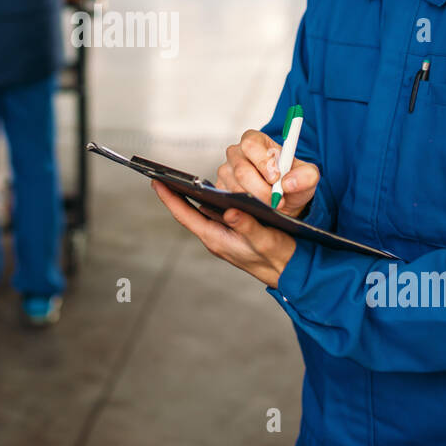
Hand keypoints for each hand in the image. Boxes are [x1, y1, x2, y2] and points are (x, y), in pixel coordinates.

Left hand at [151, 179, 295, 287]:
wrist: (290, 270)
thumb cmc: (277, 257)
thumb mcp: (264, 240)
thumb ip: (247, 227)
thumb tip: (231, 212)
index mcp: (216, 239)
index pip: (186, 216)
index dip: (170, 198)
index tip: (156, 181)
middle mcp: (215, 236)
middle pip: (188, 212)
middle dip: (175, 194)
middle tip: (162, 175)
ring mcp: (222, 234)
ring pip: (200, 212)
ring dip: (190, 196)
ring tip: (178, 178)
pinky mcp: (232, 231)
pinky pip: (213, 213)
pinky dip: (208, 199)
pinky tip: (207, 188)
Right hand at [217, 128, 318, 218]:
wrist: (285, 198)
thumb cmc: (292, 181)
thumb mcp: (308, 177)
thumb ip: (306, 176)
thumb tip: (288, 183)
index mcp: (255, 141)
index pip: (251, 145)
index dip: (263, 162)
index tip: (276, 179)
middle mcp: (236, 153)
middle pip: (241, 170)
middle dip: (261, 189)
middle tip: (277, 200)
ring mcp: (226, 171)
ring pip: (235, 188)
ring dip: (255, 200)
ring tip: (272, 204)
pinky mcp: (221, 188)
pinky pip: (229, 199)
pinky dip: (245, 207)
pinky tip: (258, 208)